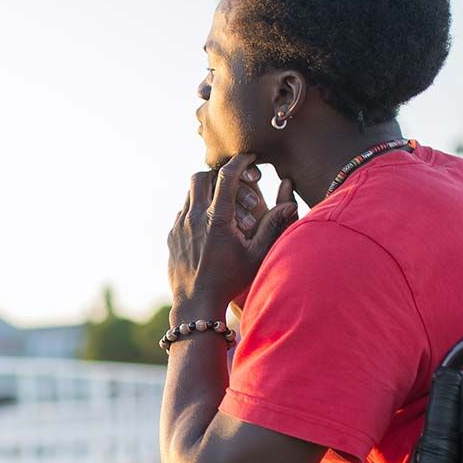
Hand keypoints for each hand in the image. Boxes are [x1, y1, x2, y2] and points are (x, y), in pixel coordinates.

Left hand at [166, 152, 297, 319]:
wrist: (197, 304)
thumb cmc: (231, 281)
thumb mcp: (257, 254)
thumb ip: (273, 226)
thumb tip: (290, 204)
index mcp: (218, 219)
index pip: (226, 175)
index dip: (239, 161)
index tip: (249, 158)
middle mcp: (194, 218)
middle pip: (200, 176)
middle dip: (217, 174)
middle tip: (233, 180)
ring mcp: (180, 226)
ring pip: (189, 194)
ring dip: (206, 193)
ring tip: (223, 204)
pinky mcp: (172, 237)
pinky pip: (182, 212)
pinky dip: (196, 210)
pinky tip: (209, 224)